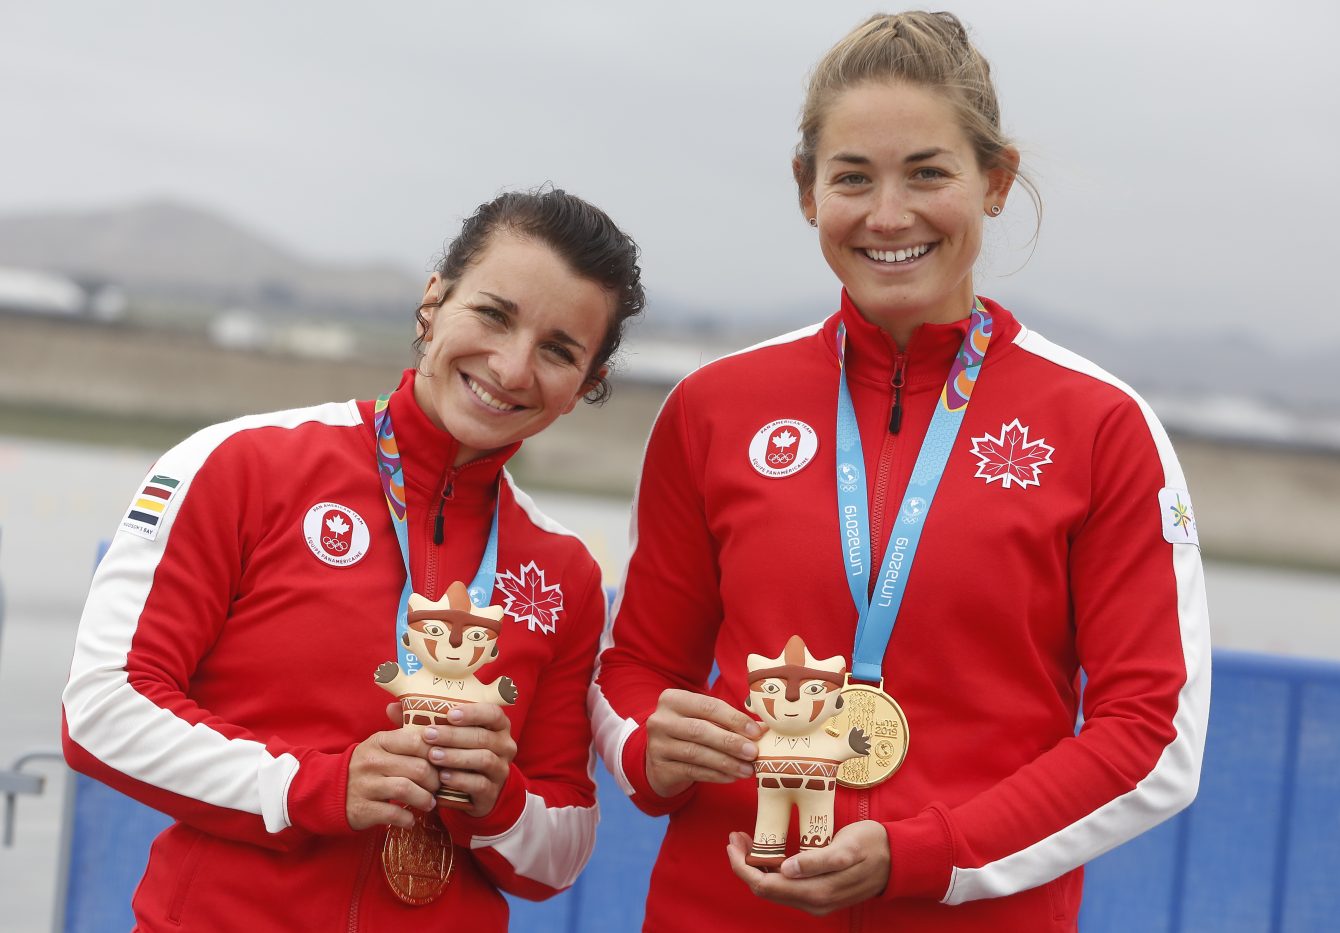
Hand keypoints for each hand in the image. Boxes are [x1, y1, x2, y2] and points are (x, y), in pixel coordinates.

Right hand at [346, 728, 439, 830]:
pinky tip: (410, 819)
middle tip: (438, 786)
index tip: (442, 763)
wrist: (328, 790)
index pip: (417, 741)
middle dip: (435, 780)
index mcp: (380, 741)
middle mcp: (372, 761)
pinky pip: (393, 814)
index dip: (436, 753)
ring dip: (425, 799)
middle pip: (418, 768)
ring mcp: (365, 785)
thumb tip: (439, 730)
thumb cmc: (366, 766)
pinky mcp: (362, 809)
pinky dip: (408, 818)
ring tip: (429, 802)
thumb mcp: (381, 746)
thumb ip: (407, 736)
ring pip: (407, 789)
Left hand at [421, 704, 517, 817]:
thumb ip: (423, 721)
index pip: (492, 713)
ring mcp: (501, 769)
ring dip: (456, 756)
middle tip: (429, 735)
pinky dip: (459, 779)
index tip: (449, 714)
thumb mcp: (448, 736)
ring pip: (483, 759)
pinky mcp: (493, 791)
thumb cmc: (459, 754)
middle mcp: (505, 745)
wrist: (477, 792)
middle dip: (454, 735)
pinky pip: (479, 784)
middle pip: (483, 737)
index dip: (473, 712)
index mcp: (498, 726)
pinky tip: (441, 777)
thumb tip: (392, 707)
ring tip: (433, 756)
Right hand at [644, 688, 762, 797]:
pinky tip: (732, 777)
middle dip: (731, 742)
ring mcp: (657, 745)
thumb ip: (729, 721)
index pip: (708, 706)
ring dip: (726, 762)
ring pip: (697, 753)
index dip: (734, 719)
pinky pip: (692, 771)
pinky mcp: (660, 768)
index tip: (756, 732)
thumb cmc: (690, 733)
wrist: (661, 758)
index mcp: (673, 699)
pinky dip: (715, 775)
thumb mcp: (704, 720)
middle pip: (700, 730)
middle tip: (754, 752)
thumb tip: (762, 729)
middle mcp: (660, 720)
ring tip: (748, 770)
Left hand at [725, 821, 889, 914]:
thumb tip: (787, 868)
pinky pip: (784, 886)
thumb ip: (818, 860)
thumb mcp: (847, 847)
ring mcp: (815, 901)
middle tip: (735, 836)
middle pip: (764, 889)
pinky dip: (769, 869)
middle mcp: (813, 902)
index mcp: (817, 892)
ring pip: (773, 889)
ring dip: (754, 866)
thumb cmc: (872, 845)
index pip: (765, 885)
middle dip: (744, 864)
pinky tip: (765, 852)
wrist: (898, 859)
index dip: (743, 866)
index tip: (733, 842)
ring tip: (745, 840)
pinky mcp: (818, 894)